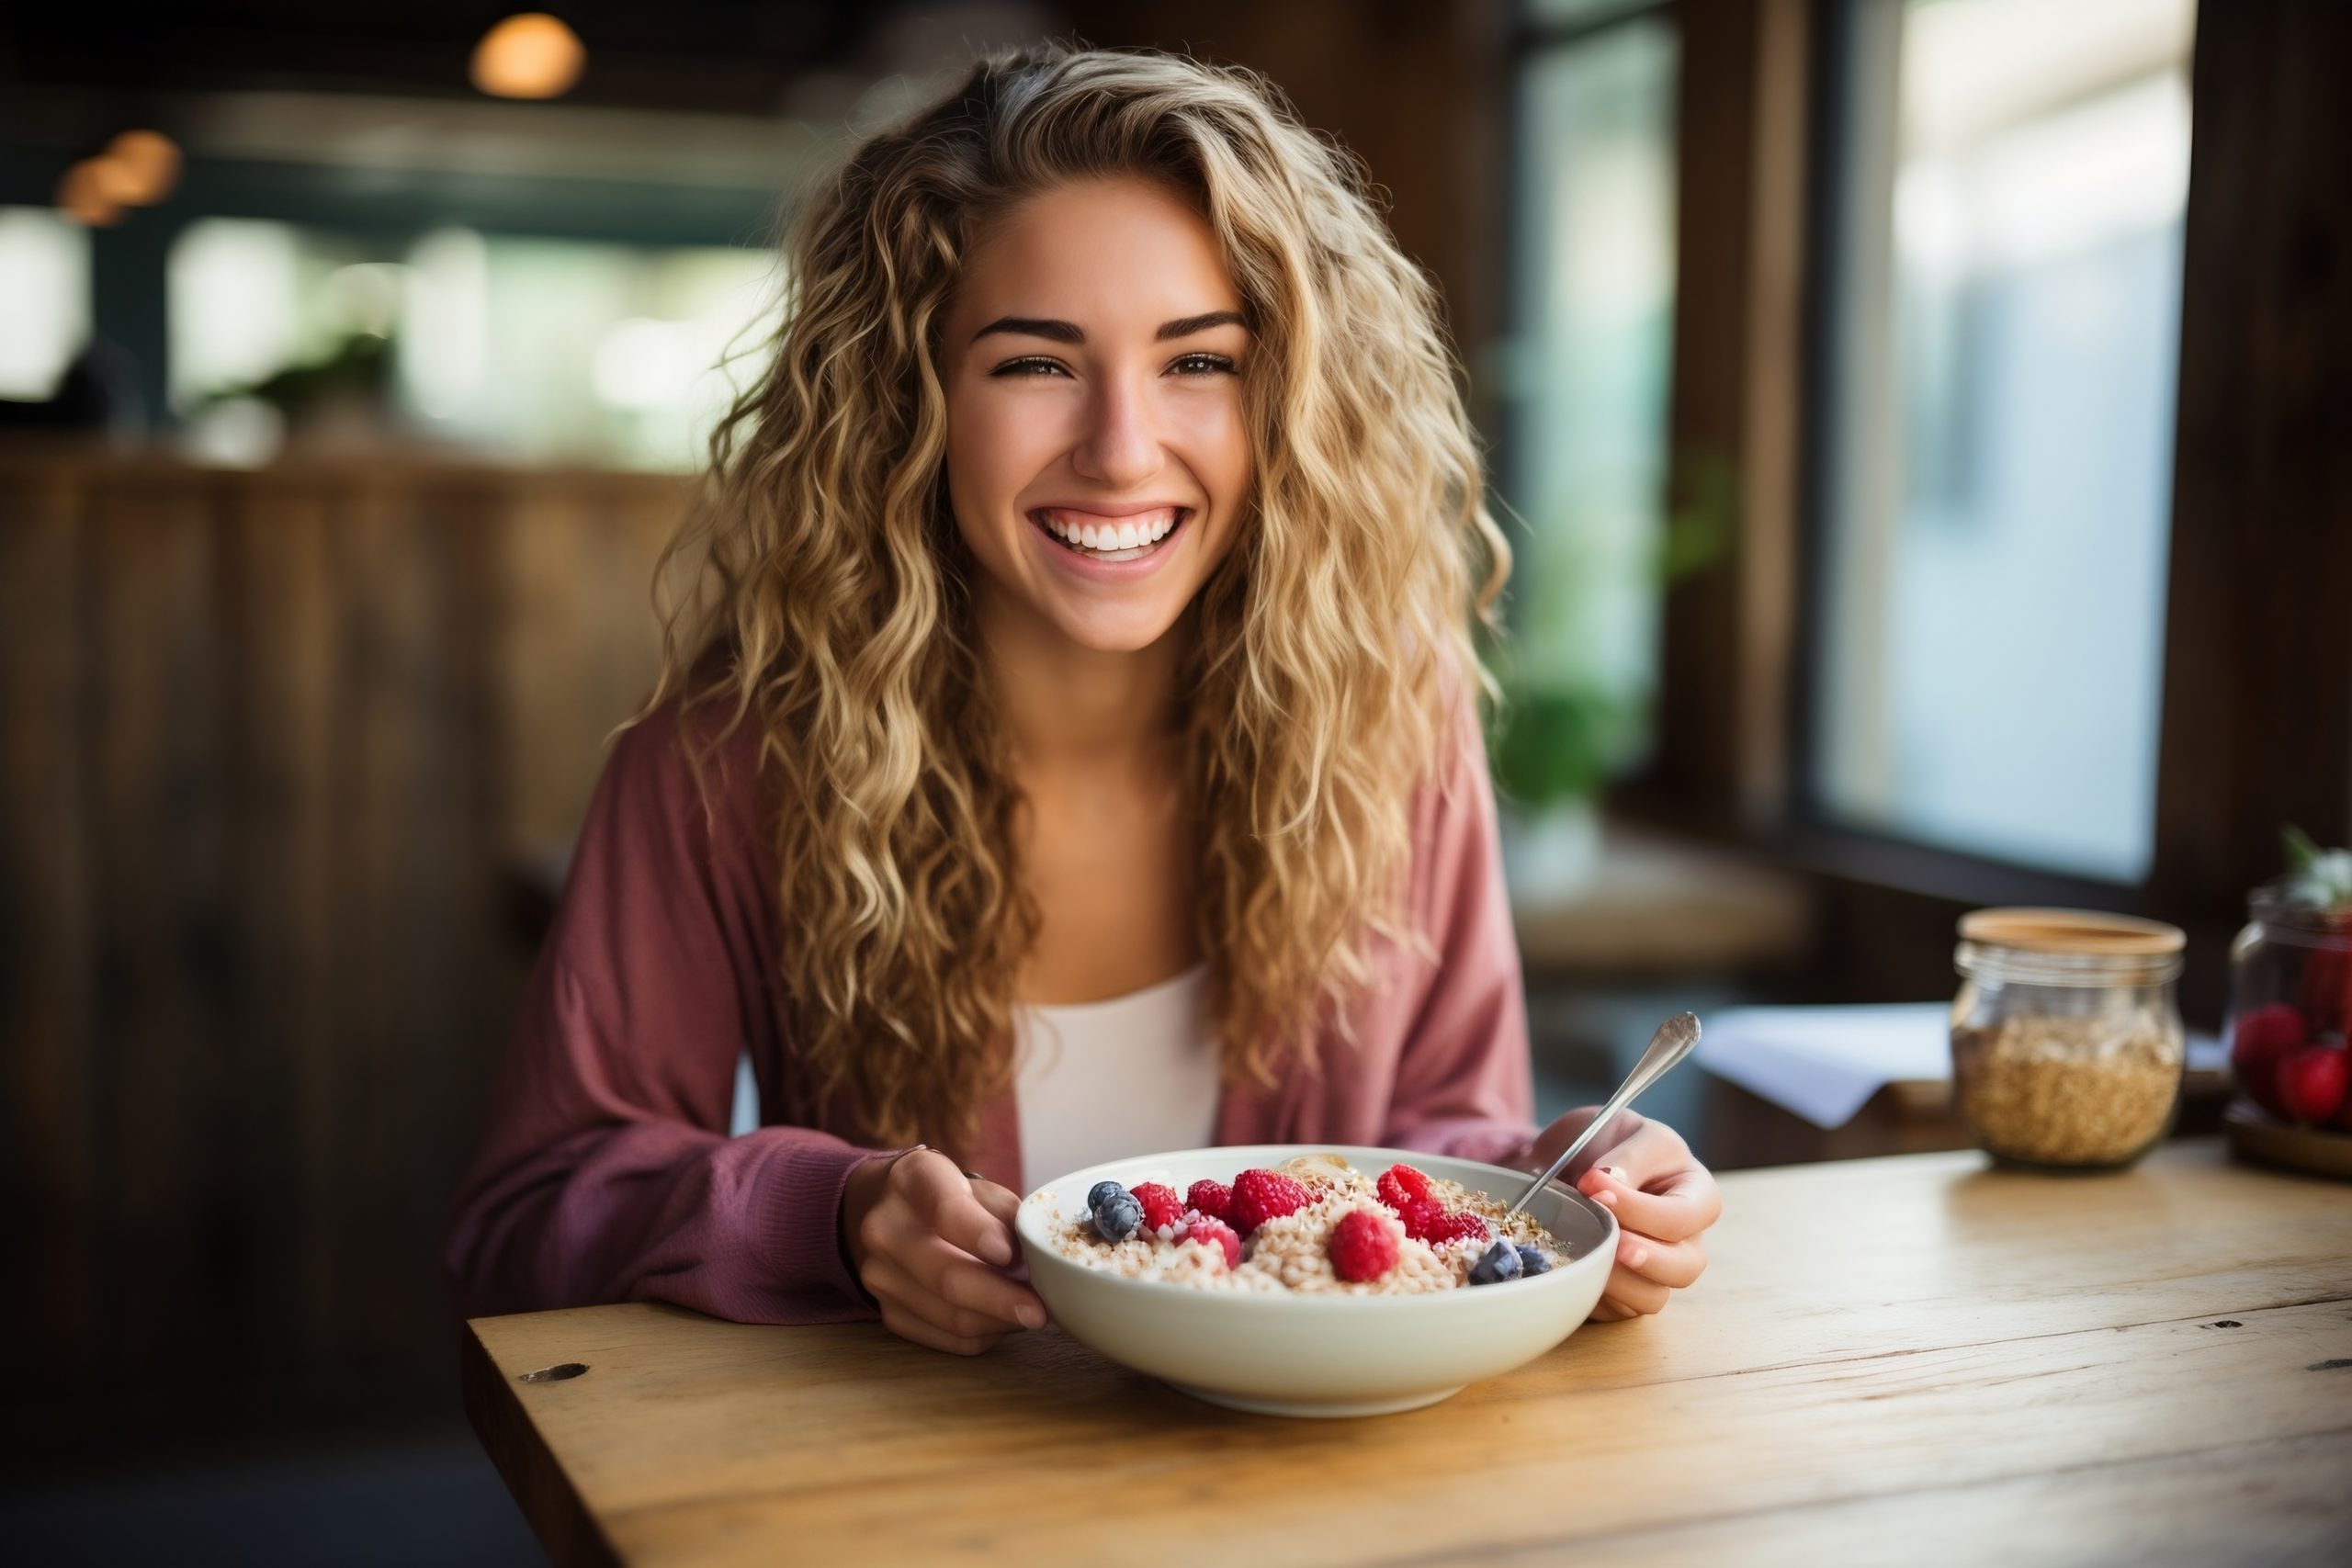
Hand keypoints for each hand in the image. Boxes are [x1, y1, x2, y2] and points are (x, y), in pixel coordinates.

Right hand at [841, 1146, 1047, 1354]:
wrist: (882, 1210)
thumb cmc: (945, 1197)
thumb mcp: (975, 1186)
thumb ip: (1006, 1214)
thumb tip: (1033, 1258)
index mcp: (911, 1179)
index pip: (944, 1209)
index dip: (979, 1233)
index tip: (1010, 1255)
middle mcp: (884, 1228)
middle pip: (945, 1276)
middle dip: (999, 1299)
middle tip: (1039, 1311)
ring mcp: (879, 1275)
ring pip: (948, 1316)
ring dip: (997, 1321)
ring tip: (1029, 1314)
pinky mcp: (888, 1312)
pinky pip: (944, 1338)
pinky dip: (981, 1334)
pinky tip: (1001, 1321)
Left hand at [1525, 1107, 1719, 1320]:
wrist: (1565, 1162)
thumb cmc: (1607, 1141)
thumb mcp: (1622, 1129)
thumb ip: (1628, 1156)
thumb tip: (1613, 1183)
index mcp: (1694, 1194)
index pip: (1684, 1215)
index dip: (1640, 1208)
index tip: (1592, 1184)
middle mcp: (1683, 1239)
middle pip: (1685, 1268)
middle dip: (1646, 1258)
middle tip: (1610, 1242)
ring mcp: (1654, 1270)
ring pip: (1653, 1298)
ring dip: (1617, 1281)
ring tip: (1586, 1254)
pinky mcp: (1624, 1293)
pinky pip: (1616, 1310)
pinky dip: (1594, 1294)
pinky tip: (1574, 1268)